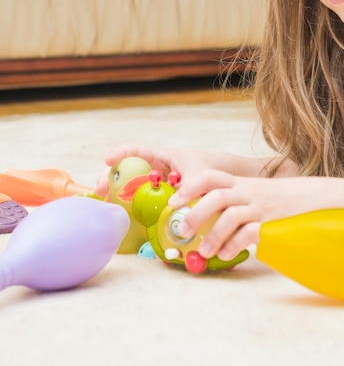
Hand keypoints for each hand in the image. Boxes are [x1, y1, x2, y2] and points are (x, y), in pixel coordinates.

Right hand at [95, 144, 230, 197]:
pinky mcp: (157, 197)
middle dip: (110, 178)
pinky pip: (139, 199)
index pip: (135, 150)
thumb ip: (188, 187)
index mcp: (161, 157)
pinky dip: (129, 206)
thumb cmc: (209, 169)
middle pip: (125, 169)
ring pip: (129, 185)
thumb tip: (175, 203)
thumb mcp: (199, 176)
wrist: (222, 178)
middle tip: (101, 190)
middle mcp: (154, 169)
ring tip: (106, 204)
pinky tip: (121, 215)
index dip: (120, 153)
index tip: (109, 161)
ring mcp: (154, 183)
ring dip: (115, 193)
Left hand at [168, 171, 329, 261]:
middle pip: (217, 196)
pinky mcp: (273, 223)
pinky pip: (250, 233)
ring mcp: (261, 207)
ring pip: (231, 215)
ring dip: (213, 234)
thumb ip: (235, 201)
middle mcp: (249, 192)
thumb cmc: (282, 200)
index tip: (174, 200)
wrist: (318, 198)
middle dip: (196, 212)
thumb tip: (203, 221)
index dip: (191, 186)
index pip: (212, 176)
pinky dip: (235, 245)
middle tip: (182, 230)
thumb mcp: (256, 193)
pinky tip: (226, 255)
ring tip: (204, 252)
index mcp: (242, 183)